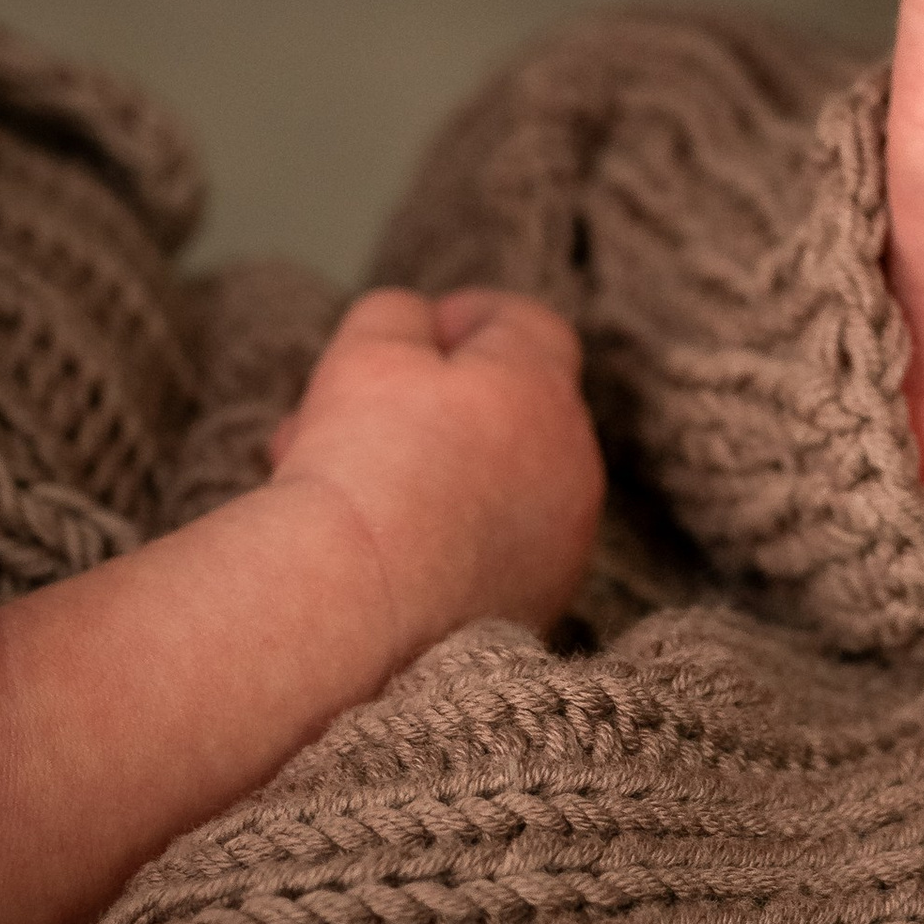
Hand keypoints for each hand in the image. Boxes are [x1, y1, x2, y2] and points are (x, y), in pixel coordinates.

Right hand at [267, 286, 604, 664]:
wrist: (357, 604)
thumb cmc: (364, 463)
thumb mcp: (367, 351)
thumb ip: (399, 317)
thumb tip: (417, 328)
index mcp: (542, 389)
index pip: (528, 329)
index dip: (472, 319)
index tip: (422, 331)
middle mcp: (571, 463)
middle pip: (508, 408)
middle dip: (435, 401)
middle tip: (357, 413)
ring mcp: (562, 542)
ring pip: (498, 482)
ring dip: (436, 470)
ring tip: (352, 484)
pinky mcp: (536, 605)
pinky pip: (495, 548)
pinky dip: (450, 535)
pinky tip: (385, 549)